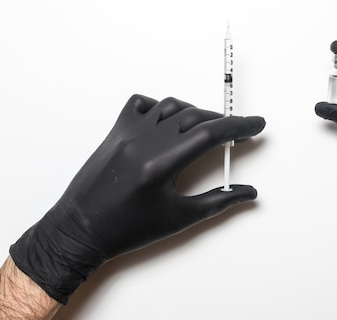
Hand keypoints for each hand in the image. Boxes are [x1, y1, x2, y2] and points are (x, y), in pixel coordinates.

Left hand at [10, 95, 265, 303]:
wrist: (80, 231)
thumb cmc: (126, 230)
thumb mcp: (178, 219)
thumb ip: (218, 202)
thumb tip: (247, 192)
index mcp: (160, 165)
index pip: (210, 134)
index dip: (238, 126)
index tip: (255, 124)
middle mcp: (143, 142)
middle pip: (194, 116)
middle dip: (222, 121)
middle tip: (238, 132)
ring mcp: (126, 133)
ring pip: (170, 106)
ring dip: (194, 112)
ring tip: (207, 128)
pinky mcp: (115, 132)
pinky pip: (141, 105)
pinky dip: (161, 106)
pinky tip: (170, 121)